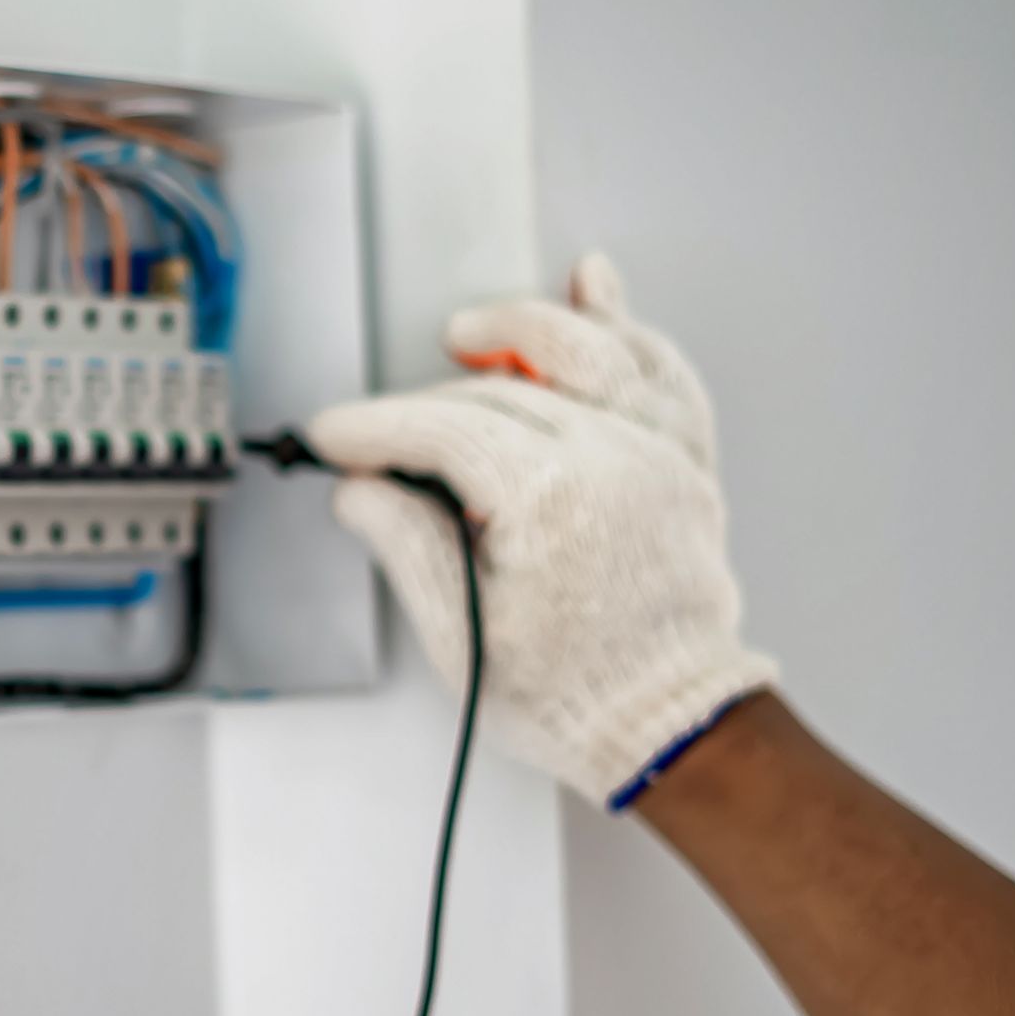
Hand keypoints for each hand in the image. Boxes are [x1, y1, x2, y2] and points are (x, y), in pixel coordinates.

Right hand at [308, 254, 774, 806]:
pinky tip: (596, 290)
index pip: (441, 431)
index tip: (332, 437)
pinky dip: (627, 327)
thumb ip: (406, 544)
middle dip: (423, 404)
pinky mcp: (681, 464)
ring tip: (468, 332)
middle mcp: (610, 457)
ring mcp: (654, 455)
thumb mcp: (459, 632)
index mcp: (551, 498)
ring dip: (523, 327)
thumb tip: (362, 491)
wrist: (669, 725)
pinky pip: (660, 371)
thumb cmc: (574, 694)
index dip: (373, 428)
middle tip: (374, 437)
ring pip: (586, 349)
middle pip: (497, 392)